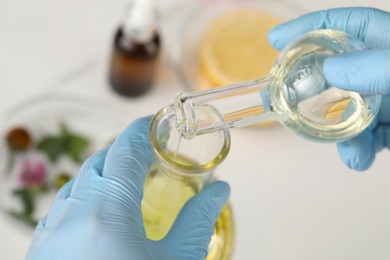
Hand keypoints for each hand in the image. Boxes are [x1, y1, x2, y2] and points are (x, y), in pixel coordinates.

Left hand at [26, 117, 229, 259]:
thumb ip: (199, 220)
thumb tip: (221, 189)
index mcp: (107, 210)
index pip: (125, 149)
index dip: (143, 129)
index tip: (158, 123)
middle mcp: (71, 214)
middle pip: (99, 161)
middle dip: (126, 149)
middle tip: (152, 154)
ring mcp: (49, 233)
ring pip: (78, 182)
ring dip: (105, 171)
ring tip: (131, 179)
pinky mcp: (40, 251)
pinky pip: (63, 206)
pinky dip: (86, 194)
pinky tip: (102, 209)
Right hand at [267, 7, 389, 170]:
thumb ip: (373, 67)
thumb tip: (329, 69)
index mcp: (388, 43)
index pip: (342, 25)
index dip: (307, 28)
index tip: (275, 40)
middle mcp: (382, 68)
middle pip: (337, 71)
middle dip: (310, 89)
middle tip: (280, 100)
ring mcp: (387, 98)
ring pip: (350, 110)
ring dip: (341, 133)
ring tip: (349, 149)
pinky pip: (367, 136)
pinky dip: (360, 150)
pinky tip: (359, 160)